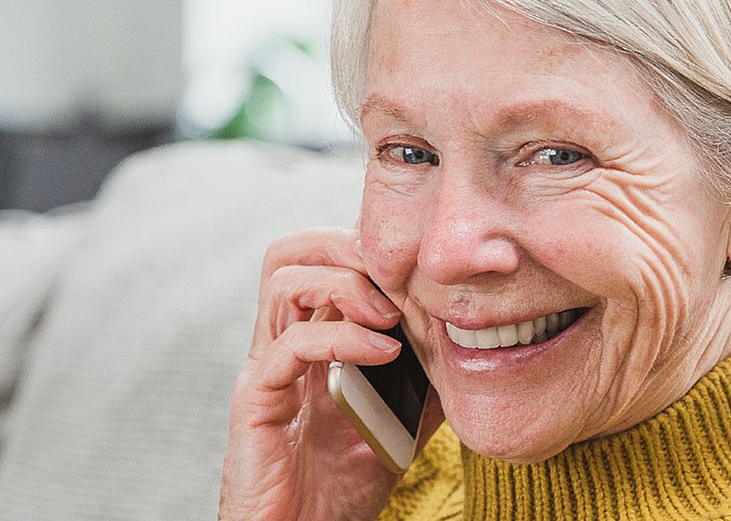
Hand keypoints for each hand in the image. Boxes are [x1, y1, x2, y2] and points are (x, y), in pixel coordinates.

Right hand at [219, 227, 442, 520]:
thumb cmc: (344, 486)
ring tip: (391, 313)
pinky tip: (384, 353)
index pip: (326, 258)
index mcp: (314, 340)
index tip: (422, 268)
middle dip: (348, 244)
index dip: (371, 248)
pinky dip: (343, 336)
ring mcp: (267, 369)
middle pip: (293, 252)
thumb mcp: (403, 419)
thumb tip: (473, 340)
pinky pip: (289, 344)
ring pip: (283, 280)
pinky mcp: (257, 402)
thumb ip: (426, 376)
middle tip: (399, 273)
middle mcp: (282, 344)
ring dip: (346, 281)